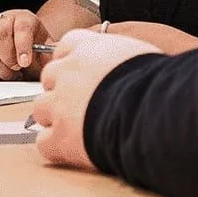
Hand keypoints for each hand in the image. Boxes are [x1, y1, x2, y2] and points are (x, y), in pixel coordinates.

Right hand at [0, 9, 44, 80]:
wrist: (21, 46)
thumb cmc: (33, 45)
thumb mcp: (45, 46)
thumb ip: (51, 51)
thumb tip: (58, 55)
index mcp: (22, 18)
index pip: (21, 27)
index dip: (22, 46)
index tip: (25, 62)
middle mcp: (1, 22)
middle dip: (8, 57)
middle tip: (17, 68)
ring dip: (0, 68)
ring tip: (12, 73)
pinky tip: (1, 74)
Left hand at [32, 29, 161, 170]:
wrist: (152, 112)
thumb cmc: (156, 83)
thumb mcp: (139, 55)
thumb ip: (118, 57)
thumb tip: (121, 65)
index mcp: (87, 48)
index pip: (66, 46)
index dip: (71, 61)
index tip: (80, 72)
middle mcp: (67, 72)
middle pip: (49, 77)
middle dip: (61, 90)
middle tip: (82, 103)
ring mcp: (59, 105)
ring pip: (41, 109)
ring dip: (55, 118)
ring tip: (79, 128)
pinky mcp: (59, 138)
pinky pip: (44, 142)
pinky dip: (56, 147)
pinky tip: (74, 151)